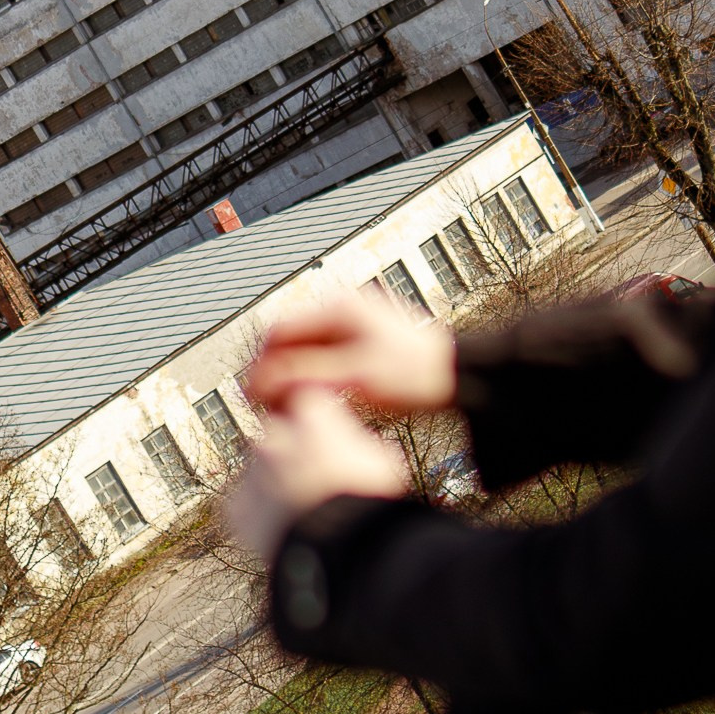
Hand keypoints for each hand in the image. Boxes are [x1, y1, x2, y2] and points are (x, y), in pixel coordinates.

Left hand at [226, 387, 410, 566]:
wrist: (340, 547)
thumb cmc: (367, 500)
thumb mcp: (381, 458)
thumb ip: (357, 440)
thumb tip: (353, 443)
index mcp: (313, 414)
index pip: (308, 401)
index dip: (319, 422)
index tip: (328, 437)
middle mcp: (276, 434)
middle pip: (279, 432)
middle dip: (292, 448)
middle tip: (314, 475)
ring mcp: (253, 468)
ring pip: (260, 468)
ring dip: (274, 480)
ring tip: (301, 509)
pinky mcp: (238, 504)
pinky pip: (244, 502)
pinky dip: (257, 511)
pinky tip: (281, 526)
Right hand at [242, 283, 454, 423]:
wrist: (459, 377)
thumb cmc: (415, 375)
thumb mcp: (354, 378)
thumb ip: (304, 377)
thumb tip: (258, 381)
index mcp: (338, 307)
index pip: (279, 330)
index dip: (261, 364)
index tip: (254, 396)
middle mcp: (343, 308)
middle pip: (290, 338)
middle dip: (275, 370)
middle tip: (266, 405)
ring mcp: (353, 323)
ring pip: (305, 349)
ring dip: (293, 376)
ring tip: (286, 406)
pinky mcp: (362, 341)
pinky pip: (323, 356)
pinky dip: (313, 377)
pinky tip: (313, 400)